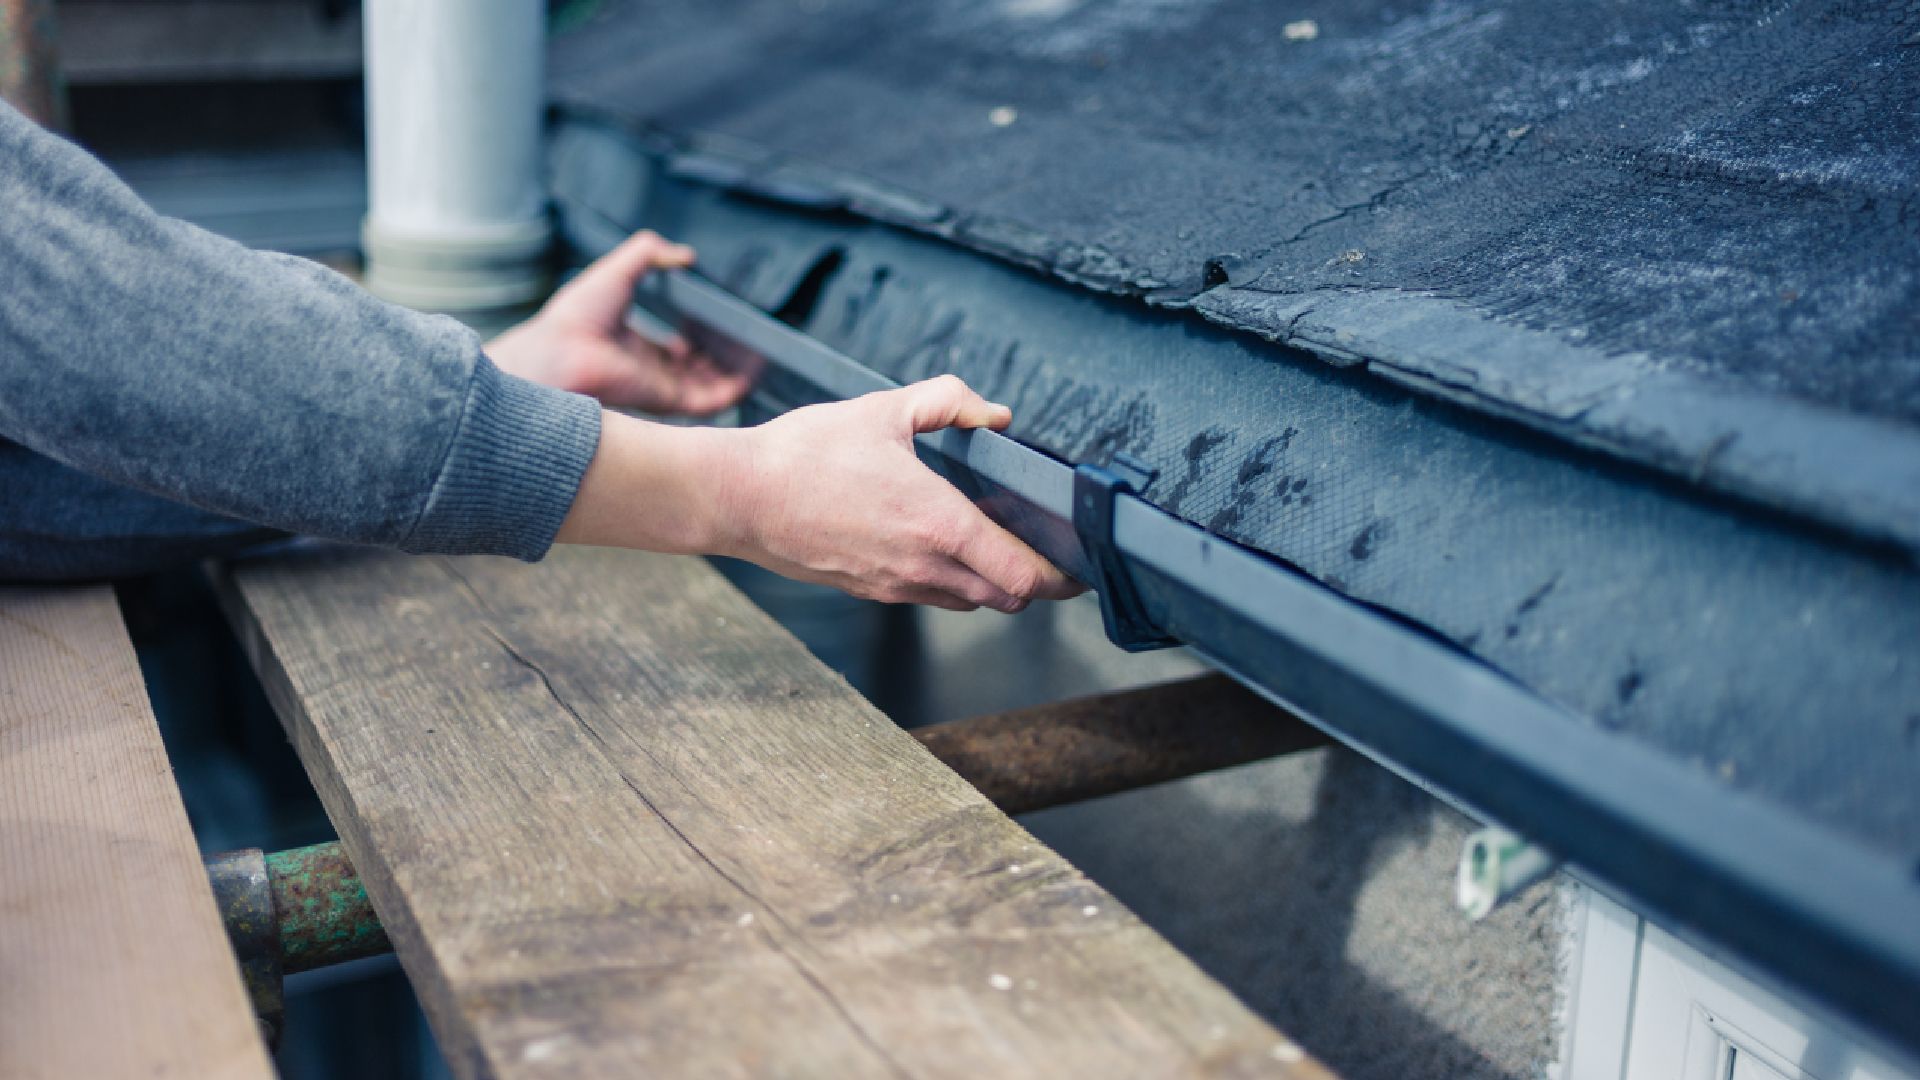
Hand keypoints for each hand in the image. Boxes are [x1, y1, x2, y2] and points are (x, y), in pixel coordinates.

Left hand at [488, 231, 753, 415]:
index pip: (675, 350)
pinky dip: (734, 389)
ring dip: (734, 374)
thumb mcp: (618, 269)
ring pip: (709, 387)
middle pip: (696, 370)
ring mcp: (660, 387)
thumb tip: (684, 254)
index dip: (699, 339)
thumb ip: (649, 253)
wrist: (560, 350)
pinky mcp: (668, 400)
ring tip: (760, 356)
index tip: (720, 326)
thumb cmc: (577, 315)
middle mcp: (650, 370)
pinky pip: (711, 401)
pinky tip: (752, 373)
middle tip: (747, 343)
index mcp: (635, 345)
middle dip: (722, 359)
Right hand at [716, 376, 1085, 611]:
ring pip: (971, 602)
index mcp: (937, 522)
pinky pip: (931, 597)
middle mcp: (923, 565)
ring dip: (993, 582)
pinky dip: (953, 581)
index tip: (1078, 563)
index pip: (1023, 575)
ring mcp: (895, 585)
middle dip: (1035, 579)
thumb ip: (948, 402)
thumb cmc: (804, 454)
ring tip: (997, 545)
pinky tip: (941, 545)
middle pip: (1007, 597)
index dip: (1060, 576)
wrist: (738, 498)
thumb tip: (994, 414)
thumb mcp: (882, 410)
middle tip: (1046, 550)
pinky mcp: (871, 591)